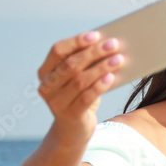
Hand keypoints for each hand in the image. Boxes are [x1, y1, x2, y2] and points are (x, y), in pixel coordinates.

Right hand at [38, 31, 122, 145]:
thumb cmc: (79, 97)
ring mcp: (56, 102)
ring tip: (119, 59)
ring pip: (80, 80)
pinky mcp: (70, 115)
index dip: (77, 41)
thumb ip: (87, 64)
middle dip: (94, 53)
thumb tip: (109, 45)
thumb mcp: (79, 79)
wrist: (73, 130)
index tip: (97, 35)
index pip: (57, 51)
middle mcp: (47, 87)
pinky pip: (86, 97)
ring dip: (101, 67)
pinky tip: (112, 77)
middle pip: (71, 64)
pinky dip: (100, 85)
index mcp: (45, 72)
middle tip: (114, 44)